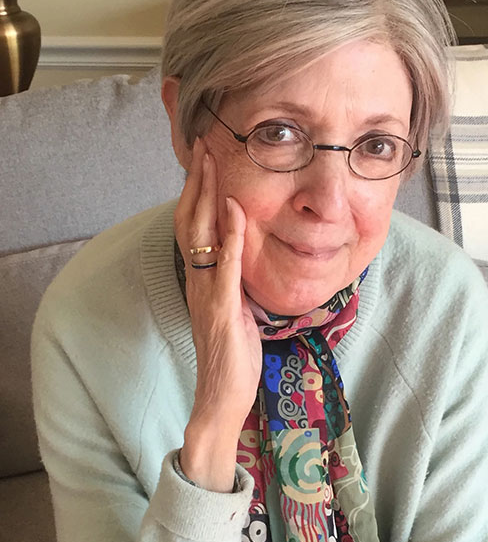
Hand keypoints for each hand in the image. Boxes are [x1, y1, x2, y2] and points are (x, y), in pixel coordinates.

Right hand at [174, 137, 261, 490]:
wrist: (221, 395)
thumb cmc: (232, 354)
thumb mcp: (234, 309)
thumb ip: (232, 280)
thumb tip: (241, 253)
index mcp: (202, 280)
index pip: (194, 227)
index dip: (197, 193)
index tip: (204, 161)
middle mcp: (198, 280)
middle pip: (191, 221)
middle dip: (197, 182)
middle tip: (202, 146)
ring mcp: (206, 293)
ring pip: (201, 236)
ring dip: (207, 197)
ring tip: (211, 163)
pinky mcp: (221, 308)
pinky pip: (224, 266)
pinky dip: (230, 236)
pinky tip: (235, 210)